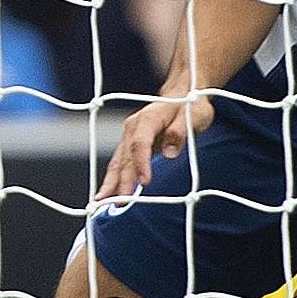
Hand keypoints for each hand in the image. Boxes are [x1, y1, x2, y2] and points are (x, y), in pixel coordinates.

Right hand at [97, 93, 213, 201]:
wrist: (182, 95)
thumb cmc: (190, 107)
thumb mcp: (195, 116)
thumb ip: (180, 132)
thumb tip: (169, 153)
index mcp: (149, 118)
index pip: (140, 143)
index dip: (141, 164)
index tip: (145, 182)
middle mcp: (133, 127)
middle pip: (125, 157)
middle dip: (121, 180)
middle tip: (119, 201)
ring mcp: (129, 136)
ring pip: (118, 162)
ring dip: (111, 182)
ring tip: (101, 202)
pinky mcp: (130, 145)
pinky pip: (120, 163)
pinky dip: (114, 179)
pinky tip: (107, 194)